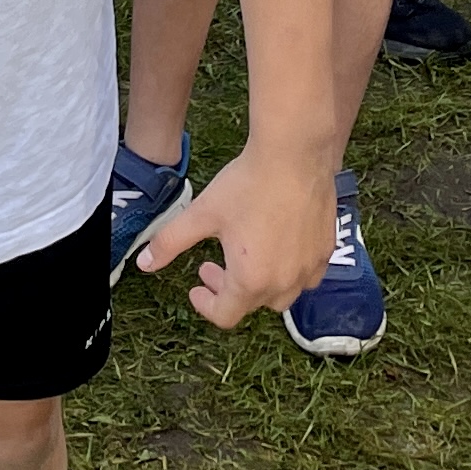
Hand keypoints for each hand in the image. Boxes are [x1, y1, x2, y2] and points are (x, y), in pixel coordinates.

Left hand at [133, 142, 335, 325]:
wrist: (294, 155)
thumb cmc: (247, 184)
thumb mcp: (201, 213)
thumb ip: (170, 242)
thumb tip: (144, 263)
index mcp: (250, 280)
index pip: (225, 315)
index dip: (205, 304)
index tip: (196, 286)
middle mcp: (284, 282)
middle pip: (252, 304)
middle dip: (228, 290)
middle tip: (212, 265)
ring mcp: (309, 268)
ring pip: (283, 294)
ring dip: (260, 284)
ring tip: (245, 257)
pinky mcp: (326, 250)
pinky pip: (307, 276)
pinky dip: (289, 272)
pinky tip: (278, 247)